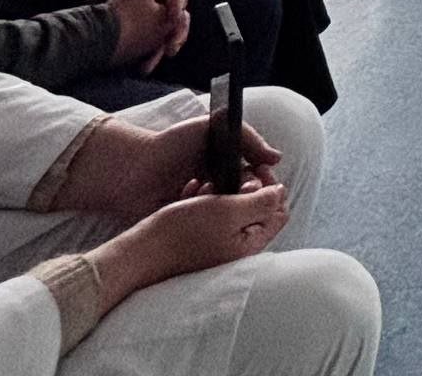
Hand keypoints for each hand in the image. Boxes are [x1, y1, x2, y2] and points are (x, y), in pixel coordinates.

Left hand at [51, 106, 282, 220]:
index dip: (262, 180)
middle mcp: (217, 187)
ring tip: (209, 189)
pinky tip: (188, 196)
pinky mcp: (186, 222)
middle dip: (245, 194)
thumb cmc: (169, 145)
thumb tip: (277, 157)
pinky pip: (203, 223)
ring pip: (225, 211)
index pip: (255, 176)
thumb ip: (246, 136)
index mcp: (226, 164)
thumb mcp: (208, 128)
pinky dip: (199, 210)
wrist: (129, 167)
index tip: (262, 180)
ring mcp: (201, 206)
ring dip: (221, 201)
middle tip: (241, 191)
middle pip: (244, 197)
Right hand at [87, 183, 289, 306]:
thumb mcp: (229, 212)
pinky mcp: (199, 240)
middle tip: (224, 178)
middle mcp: (237, 247)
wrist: (141, 251)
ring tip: (202, 186)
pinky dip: (203, 200)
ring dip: (220, 191)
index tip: (253, 169)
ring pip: (230, 207)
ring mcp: (217, 245)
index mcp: (251, 243)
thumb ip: (261, 202)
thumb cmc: (183, 232)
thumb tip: (281, 191)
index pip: (279, 210)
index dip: (271, 184)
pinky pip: (209, 214)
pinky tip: (189, 194)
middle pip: (255, 207)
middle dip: (242, 186)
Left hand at [102, 0, 174, 68]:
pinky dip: (153, 56)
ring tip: (158, 61)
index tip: (173, 17)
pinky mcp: (151, 30)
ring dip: (167, 48)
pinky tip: (144, 67)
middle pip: (180, 16)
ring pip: (171, 33)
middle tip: (171, 49)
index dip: (177, 3)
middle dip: (178, 34)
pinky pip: (158, 44)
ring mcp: (159, 15)